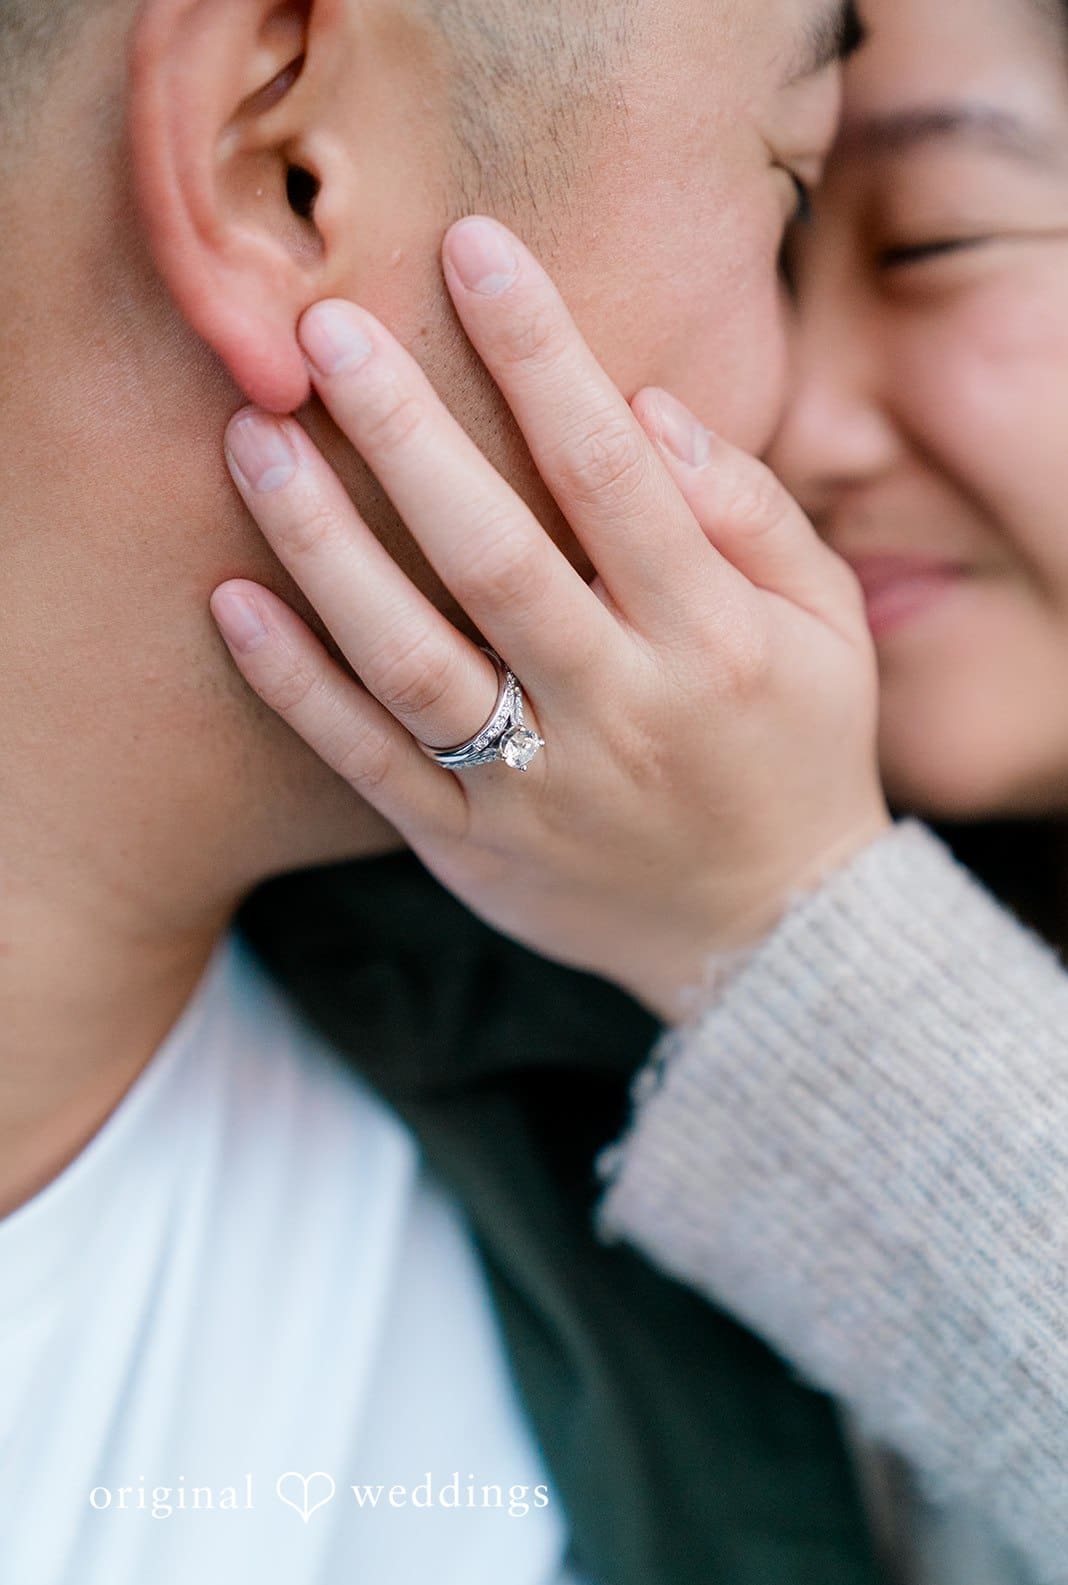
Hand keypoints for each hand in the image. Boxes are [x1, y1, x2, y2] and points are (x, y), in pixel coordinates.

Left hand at [210, 217, 890, 1023]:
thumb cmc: (797, 751)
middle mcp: (621, 712)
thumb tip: (644, 408)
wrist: (766, 937)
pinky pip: (372, 766)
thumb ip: (750, 513)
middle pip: (498, 560)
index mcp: (713, 642)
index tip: (474, 251)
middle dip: (409, 436)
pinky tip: (233, 602)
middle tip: (326, 331)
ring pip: (416, 664)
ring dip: (328, 551)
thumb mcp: (826, 629)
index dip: (544, 357)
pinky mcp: (472, 849)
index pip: (617, 477)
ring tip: (256, 444)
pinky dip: (299, 688)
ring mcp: (538, 791)